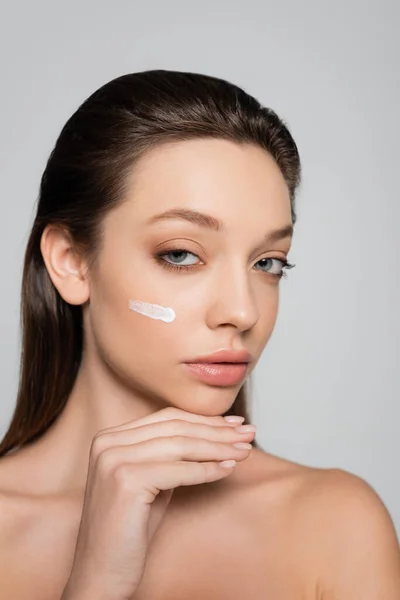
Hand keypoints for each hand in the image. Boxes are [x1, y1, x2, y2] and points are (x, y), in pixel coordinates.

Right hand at [61, 407, 254, 599]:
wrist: (101, 573)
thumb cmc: (129, 529)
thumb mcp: (151, 480)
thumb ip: (170, 455)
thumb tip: (216, 433)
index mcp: (110, 437)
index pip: (167, 418)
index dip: (204, 419)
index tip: (234, 423)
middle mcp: (107, 443)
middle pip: (176, 427)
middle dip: (217, 430)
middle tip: (249, 433)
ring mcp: (114, 460)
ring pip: (180, 445)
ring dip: (218, 447)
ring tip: (245, 451)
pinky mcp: (125, 482)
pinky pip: (178, 471)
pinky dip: (207, 470)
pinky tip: (228, 470)